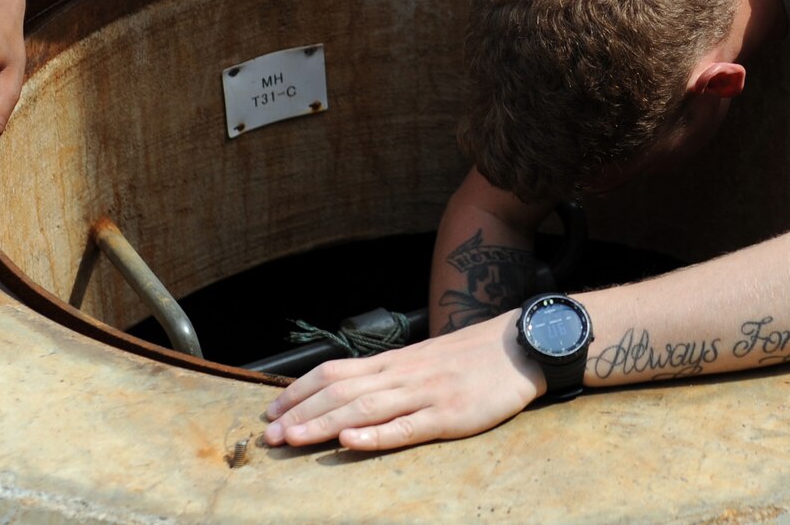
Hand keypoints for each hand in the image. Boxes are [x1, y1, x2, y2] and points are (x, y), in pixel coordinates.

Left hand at [263, 313, 543, 452]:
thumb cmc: (472, 357)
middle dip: (300, 414)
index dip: (299, 391)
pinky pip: (405, 427)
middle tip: (269, 435)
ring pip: (364, 409)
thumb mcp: (424, 359)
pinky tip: (350, 442)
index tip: (272, 410)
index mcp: (394, 362)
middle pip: (340, 391)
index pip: (334, 372)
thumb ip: (390, 375)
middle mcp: (402, 375)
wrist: (519, 347)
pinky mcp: (448, 415)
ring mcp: (424, 394)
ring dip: (323, 425)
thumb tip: (352, 391)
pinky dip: (374, 436)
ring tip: (292, 440)